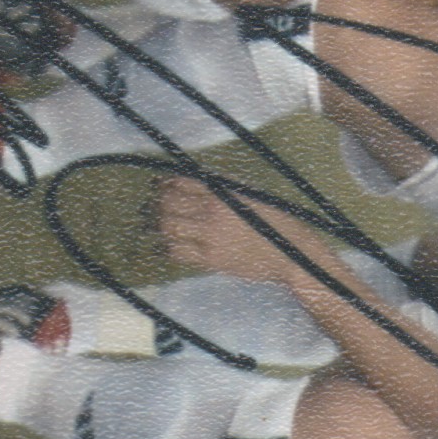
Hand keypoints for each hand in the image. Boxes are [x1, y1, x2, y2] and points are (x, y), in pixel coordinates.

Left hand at [154, 173, 309, 285]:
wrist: (288, 252)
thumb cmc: (272, 219)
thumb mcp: (250, 194)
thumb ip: (224, 186)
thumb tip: (198, 178)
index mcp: (223, 193)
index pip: (184, 183)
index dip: (167, 183)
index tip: (159, 184)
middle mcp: (213, 213)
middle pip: (171, 206)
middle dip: (156, 205)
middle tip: (149, 206)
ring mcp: (210, 237)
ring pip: (171, 230)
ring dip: (158, 227)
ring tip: (151, 226)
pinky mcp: (211, 260)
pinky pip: (180, 253)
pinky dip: (169, 249)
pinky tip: (165, 247)